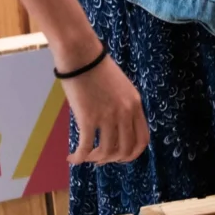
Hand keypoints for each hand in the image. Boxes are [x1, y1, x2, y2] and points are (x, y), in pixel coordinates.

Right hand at [62, 50, 149, 164]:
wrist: (82, 55)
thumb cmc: (97, 69)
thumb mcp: (122, 88)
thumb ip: (124, 107)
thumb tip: (117, 128)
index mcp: (135, 105)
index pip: (142, 140)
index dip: (131, 154)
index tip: (119, 157)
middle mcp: (125, 113)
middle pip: (125, 150)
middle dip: (112, 160)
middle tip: (99, 159)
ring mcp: (108, 116)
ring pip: (106, 151)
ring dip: (95, 159)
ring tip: (84, 157)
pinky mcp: (88, 117)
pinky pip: (86, 147)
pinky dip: (79, 157)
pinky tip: (72, 158)